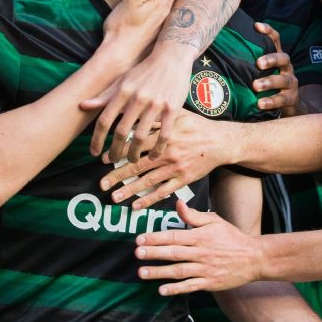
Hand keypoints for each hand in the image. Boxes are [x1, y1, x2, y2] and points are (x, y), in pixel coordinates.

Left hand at [87, 0, 184, 158]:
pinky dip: (157, 148)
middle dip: (115, 151)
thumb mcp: (122, 81)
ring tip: (131, 161)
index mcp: (122, 92)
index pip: (104, 120)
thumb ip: (104, 96)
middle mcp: (137, 98)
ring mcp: (155, 104)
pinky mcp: (172, 108)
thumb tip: (83, 105)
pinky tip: (153, 156)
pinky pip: (163, 133)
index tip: (94, 153)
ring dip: (134, 153)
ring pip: (141, 136)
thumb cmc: (144, 71)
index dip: (97, 139)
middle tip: (112, 162)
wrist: (171, 57)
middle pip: (121, 132)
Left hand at [100, 110, 220, 208]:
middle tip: (101, 184)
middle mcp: (167, 153)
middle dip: (117, 175)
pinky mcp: (183, 179)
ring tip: (114, 198)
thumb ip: (156, 118)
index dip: (118, 153)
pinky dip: (149, 200)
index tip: (103, 160)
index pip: (135, 145)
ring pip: (148, 181)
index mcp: (163, 135)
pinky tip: (136, 206)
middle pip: (137, 166)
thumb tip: (134, 116)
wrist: (220, 141)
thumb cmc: (197, 125)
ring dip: (129, 190)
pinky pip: (163, 192)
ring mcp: (175, 168)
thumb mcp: (177, 114)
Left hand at [135, 199, 262, 294]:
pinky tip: (162, 290)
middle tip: (137, 253)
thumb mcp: (215, 221)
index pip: (174, 236)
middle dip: (154, 253)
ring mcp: (206, 269)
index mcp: (201, 236)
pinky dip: (176, 289)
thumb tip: (177, 204)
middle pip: (174, 253)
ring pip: (179, 271)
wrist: (254, 258)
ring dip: (159, 272)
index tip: (139, 239)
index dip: (156, 237)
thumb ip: (194, 215)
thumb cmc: (232, 237)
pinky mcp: (210, 283)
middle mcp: (202, 253)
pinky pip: (190, 286)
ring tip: (142, 272)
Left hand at [253, 21, 298, 114]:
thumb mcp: (259, 71)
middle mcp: (286, 68)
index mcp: (278, 57)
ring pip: (283, 80)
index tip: (256, 26)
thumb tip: (221, 51)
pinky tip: (260, 103)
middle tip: (258, 63)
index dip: (268, 31)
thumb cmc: (267, 84)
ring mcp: (290, 83)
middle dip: (271, 59)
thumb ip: (248, 62)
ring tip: (255, 86)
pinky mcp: (291, 99)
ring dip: (269, 82)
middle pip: (283, 58)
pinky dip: (271, 101)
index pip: (276, 40)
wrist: (286, 105)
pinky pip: (282, 99)